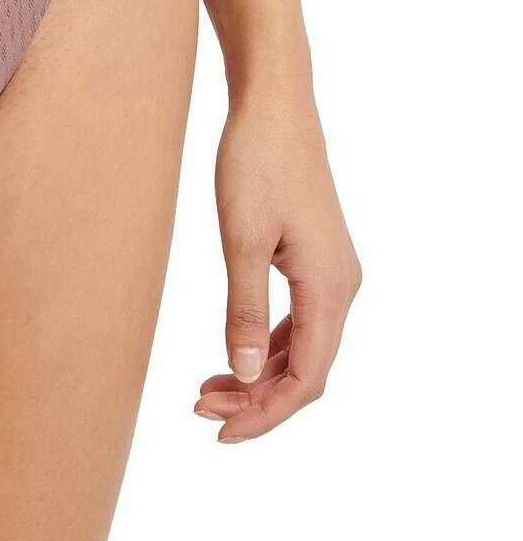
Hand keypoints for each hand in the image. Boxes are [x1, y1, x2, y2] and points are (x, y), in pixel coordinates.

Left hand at [194, 95, 360, 442]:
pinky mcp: (315, 260)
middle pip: (307, 370)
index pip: (307, 378)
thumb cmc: (255, 164)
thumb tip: (248, 375)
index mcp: (330, 288)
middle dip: (257, 400)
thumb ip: (245, 310)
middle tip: (199, 409)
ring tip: (207, 389)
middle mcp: (341, 287)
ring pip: (303, 348)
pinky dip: (266, 345)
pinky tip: (233, 355)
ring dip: (259, 375)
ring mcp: (331, 273)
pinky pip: (299, 321)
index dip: (266, 415)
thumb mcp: (242, 241)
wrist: (274, 108)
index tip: (221, 431)